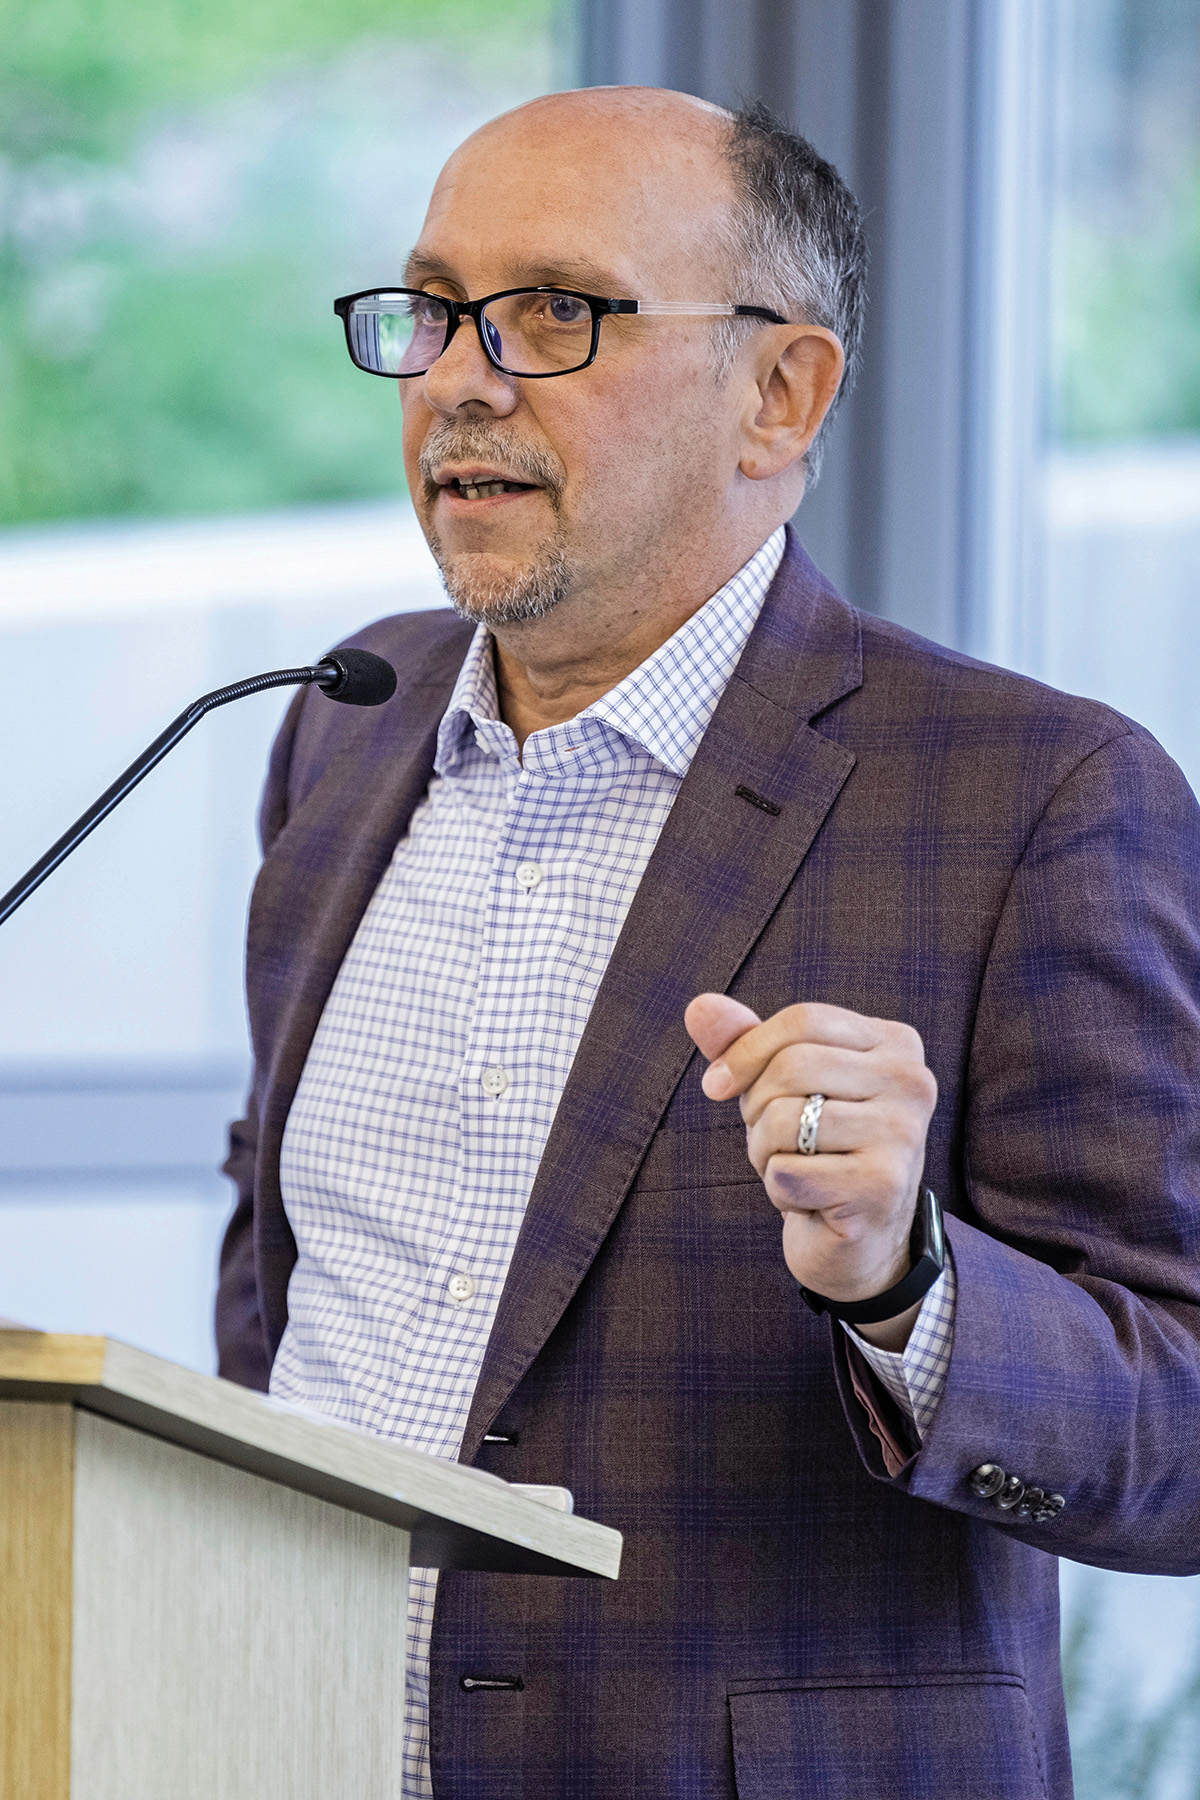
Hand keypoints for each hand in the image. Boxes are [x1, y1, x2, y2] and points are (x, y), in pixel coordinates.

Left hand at [683, 994, 937, 1349]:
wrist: (857, 1242)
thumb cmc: (816, 1149)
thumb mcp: (779, 1086)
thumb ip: (743, 1041)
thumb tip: (699, 1006)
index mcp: (896, 1043)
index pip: (804, 1021)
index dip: (746, 1050)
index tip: (716, 1084)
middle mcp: (912, 1082)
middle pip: (793, 1067)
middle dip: (756, 1109)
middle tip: (772, 1140)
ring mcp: (903, 1135)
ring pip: (783, 1120)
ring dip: (764, 1153)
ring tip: (793, 1170)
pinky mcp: (883, 1187)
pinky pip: (786, 1172)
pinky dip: (778, 1189)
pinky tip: (808, 1201)